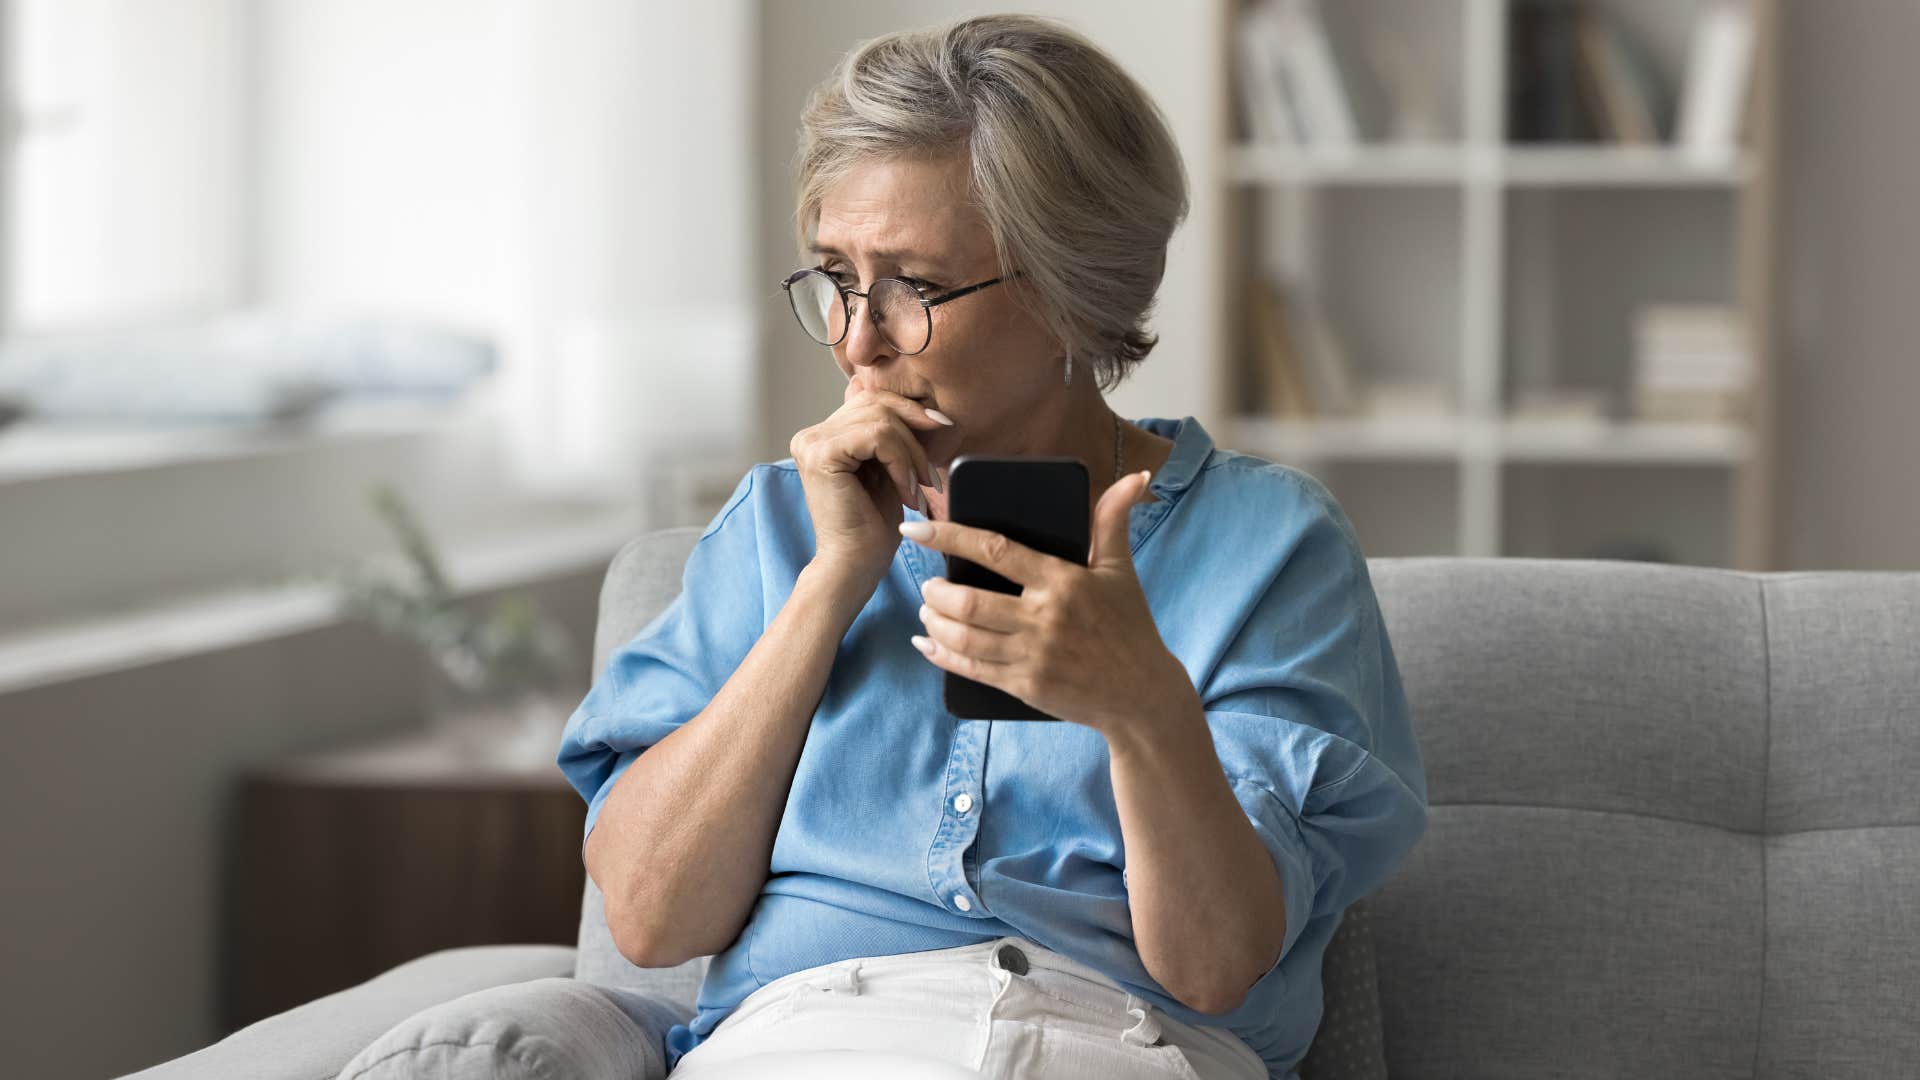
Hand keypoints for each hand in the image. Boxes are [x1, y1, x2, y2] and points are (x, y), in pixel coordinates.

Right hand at [791, 381, 963, 583]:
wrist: (855, 566)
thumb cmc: (872, 526)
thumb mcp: (885, 468)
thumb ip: (885, 432)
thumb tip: (898, 394)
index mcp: (823, 435)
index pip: (872, 400)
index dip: (911, 411)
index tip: (942, 430)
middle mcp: (811, 435)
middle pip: (878, 403)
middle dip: (916, 435)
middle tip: (930, 475)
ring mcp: (812, 442)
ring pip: (882, 420)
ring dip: (912, 454)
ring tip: (918, 488)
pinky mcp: (821, 454)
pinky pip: (878, 436)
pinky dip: (901, 462)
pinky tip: (906, 491)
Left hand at [900, 468, 1188, 738]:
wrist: (1142, 693)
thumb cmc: (1129, 626)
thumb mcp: (1120, 570)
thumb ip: (1112, 521)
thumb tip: (1135, 477)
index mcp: (1062, 581)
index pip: (995, 550)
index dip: (950, 537)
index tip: (916, 530)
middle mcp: (1043, 618)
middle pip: (970, 601)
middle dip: (936, 591)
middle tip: (927, 583)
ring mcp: (1032, 656)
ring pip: (964, 637)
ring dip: (935, 621)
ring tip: (927, 609)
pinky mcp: (1026, 687)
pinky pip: (972, 669)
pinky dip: (941, 656)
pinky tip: (926, 644)